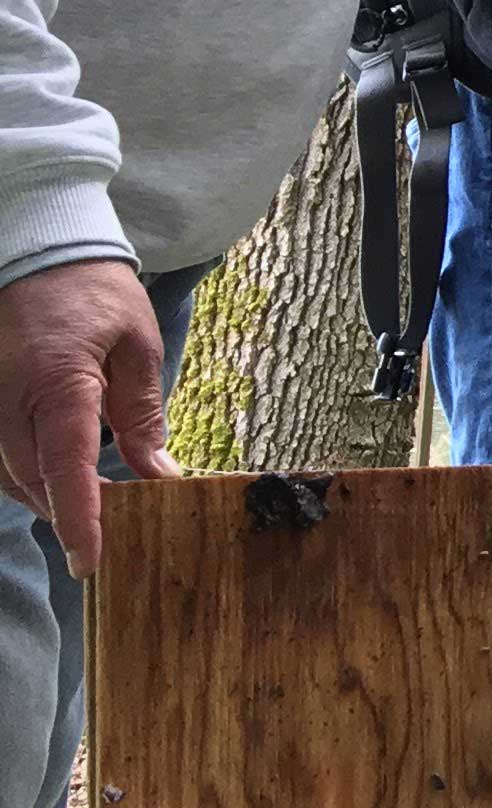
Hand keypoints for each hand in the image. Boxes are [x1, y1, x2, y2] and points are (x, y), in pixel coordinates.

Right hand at [0, 260, 171, 571]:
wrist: (33, 248)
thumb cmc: (92, 291)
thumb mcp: (136, 345)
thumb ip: (142, 413)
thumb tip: (159, 475)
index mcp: (57, 383)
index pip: (65, 468)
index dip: (79, 519)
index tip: (92, 560)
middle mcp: (6, 398)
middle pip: (31, 480)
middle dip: (67, 514)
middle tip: (109, 538)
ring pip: (6, 473)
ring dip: (44, 497)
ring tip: (88, 512)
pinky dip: (24, 474)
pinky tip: (56, 478)